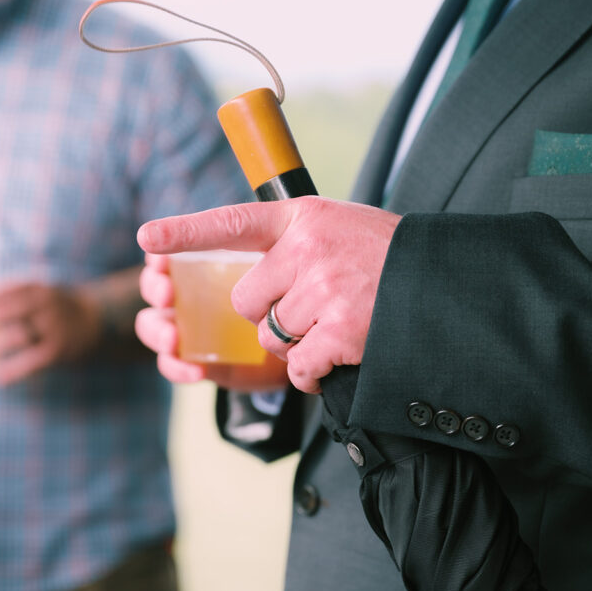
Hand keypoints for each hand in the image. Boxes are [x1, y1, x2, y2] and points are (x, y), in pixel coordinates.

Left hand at [0, 280, 101, 384]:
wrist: (100, 323)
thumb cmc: (56, 310)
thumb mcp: (41, 297)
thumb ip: (14, 303)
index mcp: (40, 289)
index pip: (6, 290)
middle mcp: (47, 306)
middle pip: (6, 312)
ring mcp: (55, 328)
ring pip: (16, 337)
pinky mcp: (60, 350)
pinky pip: (32, 361)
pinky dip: (13, 369)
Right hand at [137, 254, 288, 390]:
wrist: (301, 339)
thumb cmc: (293, 288)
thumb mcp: (289, 262)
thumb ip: (279, 251)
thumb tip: (274, 238)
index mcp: (206, 256)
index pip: (179, 241)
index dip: (164, 239)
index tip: (151, 239)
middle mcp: (188, 287)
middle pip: (155, 282)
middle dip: (155, 287)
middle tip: (168, 293)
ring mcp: (187, 323)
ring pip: (152, 323)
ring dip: (157, 330)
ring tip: (173, 338)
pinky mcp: (193, 355)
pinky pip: (171, 362)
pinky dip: (178, 367)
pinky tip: (197, 370)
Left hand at [138, 196, 400, 393]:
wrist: (444, 282)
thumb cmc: (388, 256)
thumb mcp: (339, 226)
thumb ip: (296, 240)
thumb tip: (253, 269)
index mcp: (302, 217)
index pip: (232, 223)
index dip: (185, 232)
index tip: (147, 237)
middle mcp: (307, 249)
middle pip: (247, 300)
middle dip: (269, 314)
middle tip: (310, 306)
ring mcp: (323, 291)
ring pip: (272, 336)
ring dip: (297, 342)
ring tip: (336, 324)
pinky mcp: (339, 332)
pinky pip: (298, 366)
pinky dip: (313, 373)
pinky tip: (338, 355)